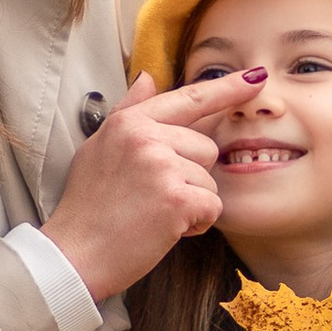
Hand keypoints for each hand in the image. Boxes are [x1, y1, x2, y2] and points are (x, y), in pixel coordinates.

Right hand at [40, 69, 260, 302]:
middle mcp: (147, 137)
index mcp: (130, 122)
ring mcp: (162, 166)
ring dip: (192, 202)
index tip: (256, 77)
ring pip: (210, 179)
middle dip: (190, 175)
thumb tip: (148, 78)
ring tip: (154, 214)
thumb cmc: (88, 206)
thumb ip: (129, 111)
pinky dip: (196, 223)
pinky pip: (212, 206)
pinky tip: (165, 229)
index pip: (189, 99)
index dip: (227, 87)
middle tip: (152, 196)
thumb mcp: (99, 147)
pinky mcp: (176, 198)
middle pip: (205, 147)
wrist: (75, 253)